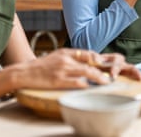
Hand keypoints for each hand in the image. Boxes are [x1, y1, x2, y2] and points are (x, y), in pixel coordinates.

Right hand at [13, 49, 140, 90]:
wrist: (25, 72)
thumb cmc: (42, 66)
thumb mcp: (58, 56)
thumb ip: (73, 58)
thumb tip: (89, 61)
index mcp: (67, 52)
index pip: (88, 54)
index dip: (101, 59)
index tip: (111, 64)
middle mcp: (67, 58)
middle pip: (90, 62)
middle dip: (104, 68)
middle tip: (115, 74)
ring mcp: (63, 69)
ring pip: (86, 72)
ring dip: (99, 78)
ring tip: (107, 83)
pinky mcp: (58, 80)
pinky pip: (75, 82)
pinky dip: (86, 86)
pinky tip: (92, 89)